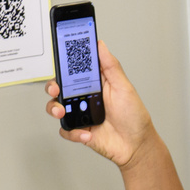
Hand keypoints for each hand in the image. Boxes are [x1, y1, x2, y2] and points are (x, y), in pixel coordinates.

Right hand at [44, 40, 155, 168]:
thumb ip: (111, 66)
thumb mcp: (124, 87)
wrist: (136, 145)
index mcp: (94, 84)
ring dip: (55, 109)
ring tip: (63, 113)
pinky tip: (88, 133)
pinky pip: (66, 130)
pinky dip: (73, 132)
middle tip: (56, 89)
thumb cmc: (133, 115)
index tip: (58, 57)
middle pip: (59, 87)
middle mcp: (84, 97)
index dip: (64, 63)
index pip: (74, 70)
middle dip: (52, 86)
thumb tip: (100, 45)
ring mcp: (80, 114)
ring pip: (56, 107)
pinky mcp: (78, 131)